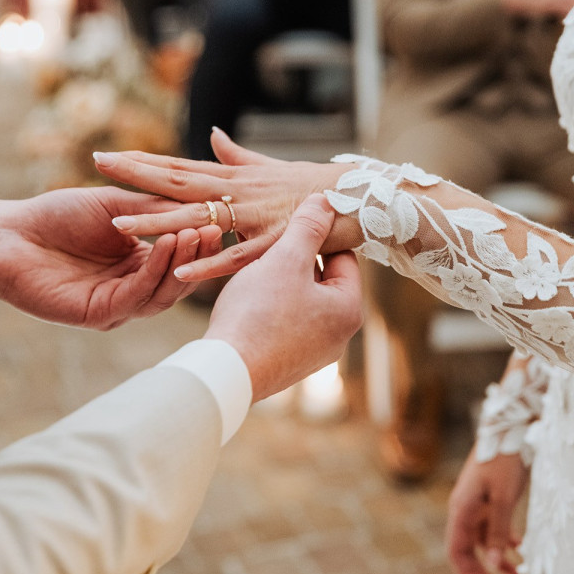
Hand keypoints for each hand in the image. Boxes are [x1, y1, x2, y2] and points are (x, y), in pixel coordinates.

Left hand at [0, 187, 223, 329]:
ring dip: (180, 263)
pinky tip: (165, 244)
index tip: (218, 217)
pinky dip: (154, 272)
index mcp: (138, 263)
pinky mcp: (98, 315)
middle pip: (176, 280)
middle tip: (213, 229)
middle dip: (196, 254)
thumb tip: (199, 206)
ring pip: (161, 294)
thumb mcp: (115, 206)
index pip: (179, 258)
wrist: (11, 233)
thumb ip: (153, 210)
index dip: (198, 241)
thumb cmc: (58, 215)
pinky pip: (135, 296)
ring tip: (192, 234)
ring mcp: (117, 305)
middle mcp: (131, 288)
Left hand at [94, 128, 359, 280]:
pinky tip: (181, 273)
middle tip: (97, 164)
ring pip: (200, 219)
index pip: (178, 166)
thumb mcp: (271, 167)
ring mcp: (255, 216)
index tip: (106, 155)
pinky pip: (236, 257)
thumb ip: (237, 154)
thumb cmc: (317, 184)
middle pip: (178, 181)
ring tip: (119, 224)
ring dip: (159, 222)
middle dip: (137, 174)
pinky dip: (209, 264)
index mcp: (234, 177)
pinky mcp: (275, 242)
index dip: (142, 161)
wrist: (363, 197)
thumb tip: (212, 133)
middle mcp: (239, 192)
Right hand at [205, 195, 362, 401]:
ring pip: (300, 301)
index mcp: (348, 310)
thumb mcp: (285, 259)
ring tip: (252, 269)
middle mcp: (338, 337)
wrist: (225, 373)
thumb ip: (308, 226)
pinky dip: (268, 307)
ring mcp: (312, 354)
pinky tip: (245, 300)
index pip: (343, 258)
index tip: (293, 221)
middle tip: (267, 243)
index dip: (317, 235)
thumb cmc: (258, 314)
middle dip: (295, 260)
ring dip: (279, 282)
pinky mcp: (286, 364)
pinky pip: (284, 323)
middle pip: (321, 280)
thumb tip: (327, 201)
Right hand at [446, 450, 529, 573]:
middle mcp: (464, 510)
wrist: (510, 427)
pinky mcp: (489, 500)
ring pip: (484, 542)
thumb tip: (495, 564)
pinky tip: (522, 550)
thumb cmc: (504, 459)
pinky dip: (506, 542)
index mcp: (462, 509)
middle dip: (484, 572)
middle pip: (468, 551)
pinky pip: (493, 529)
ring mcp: (477, 505)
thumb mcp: (504, 497)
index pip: (457, 552)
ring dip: (500, 560)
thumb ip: (498, 530)